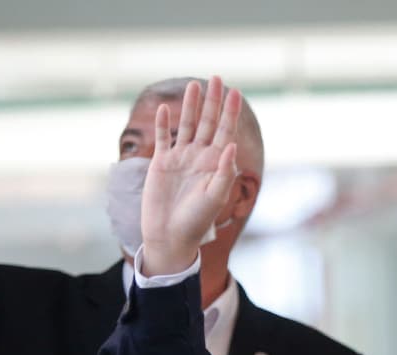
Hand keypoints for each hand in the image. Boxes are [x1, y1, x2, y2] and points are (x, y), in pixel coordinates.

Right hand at [139, 77, 240, 275]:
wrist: (170, 234)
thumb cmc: (196, 220)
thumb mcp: (215, 197)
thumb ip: (224, 172)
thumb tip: (232, 145)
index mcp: (216, 164)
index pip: (226, 132)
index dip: (230, 112)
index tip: (235, 92)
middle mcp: (200, 157)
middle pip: (208, 122)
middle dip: (213, 101)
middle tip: (217, 78)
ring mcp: (181, 158)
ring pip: (188, 125)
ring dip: (192, 106)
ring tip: (196, 86)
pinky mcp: (161, 163)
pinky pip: (163, 138)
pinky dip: (164, 124)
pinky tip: (165, 108)